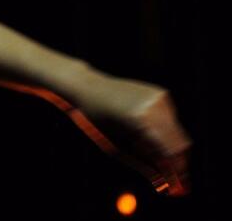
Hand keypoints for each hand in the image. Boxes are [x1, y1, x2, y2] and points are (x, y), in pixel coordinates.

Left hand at [64, 73, 192, 196]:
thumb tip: (165, 181)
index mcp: (141, 120)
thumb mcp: (117, 146)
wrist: (90, 87)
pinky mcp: (162, 94)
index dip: (177, 170)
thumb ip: (144, 165)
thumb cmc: (97, 118)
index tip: (177, 185)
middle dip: (178, 160)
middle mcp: (155, 106)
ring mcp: (160, 98)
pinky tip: (143, 128)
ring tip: (142, 144)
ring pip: (178, 132)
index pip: (172, 151)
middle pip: (181, 142)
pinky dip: (164, 130)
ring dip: (169, 145)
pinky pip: (171, 119)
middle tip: (170, 174)